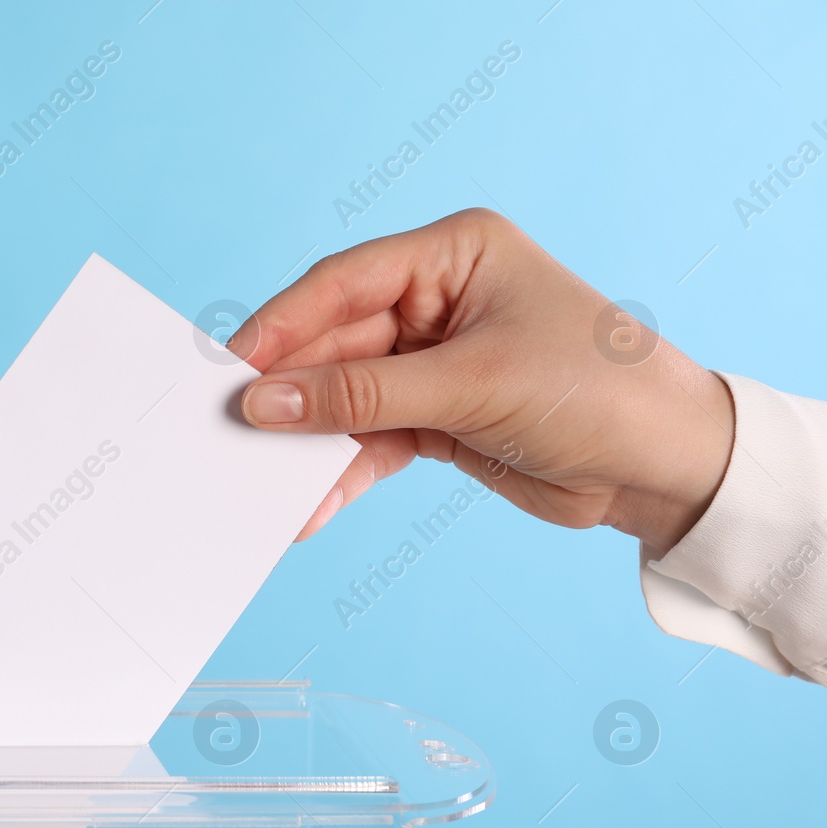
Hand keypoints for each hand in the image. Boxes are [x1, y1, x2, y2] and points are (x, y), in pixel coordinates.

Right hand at [233, 208, 735, 555]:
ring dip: (310, 441)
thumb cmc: (596, 392)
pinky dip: (343, 471)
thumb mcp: (470, 385)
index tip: (229, 371)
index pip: (342, 284)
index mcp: (453, 255)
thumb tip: (263, 402)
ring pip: (346, 397)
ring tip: (264, 480)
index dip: (281, 327)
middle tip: (232, 432)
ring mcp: (434, 361)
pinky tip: (314, 503)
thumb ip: (359, 397)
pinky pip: (370, 440)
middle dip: (290, 393)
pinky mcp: (436, 417)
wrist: (667, 467)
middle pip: (335, 343)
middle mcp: (437, 300)